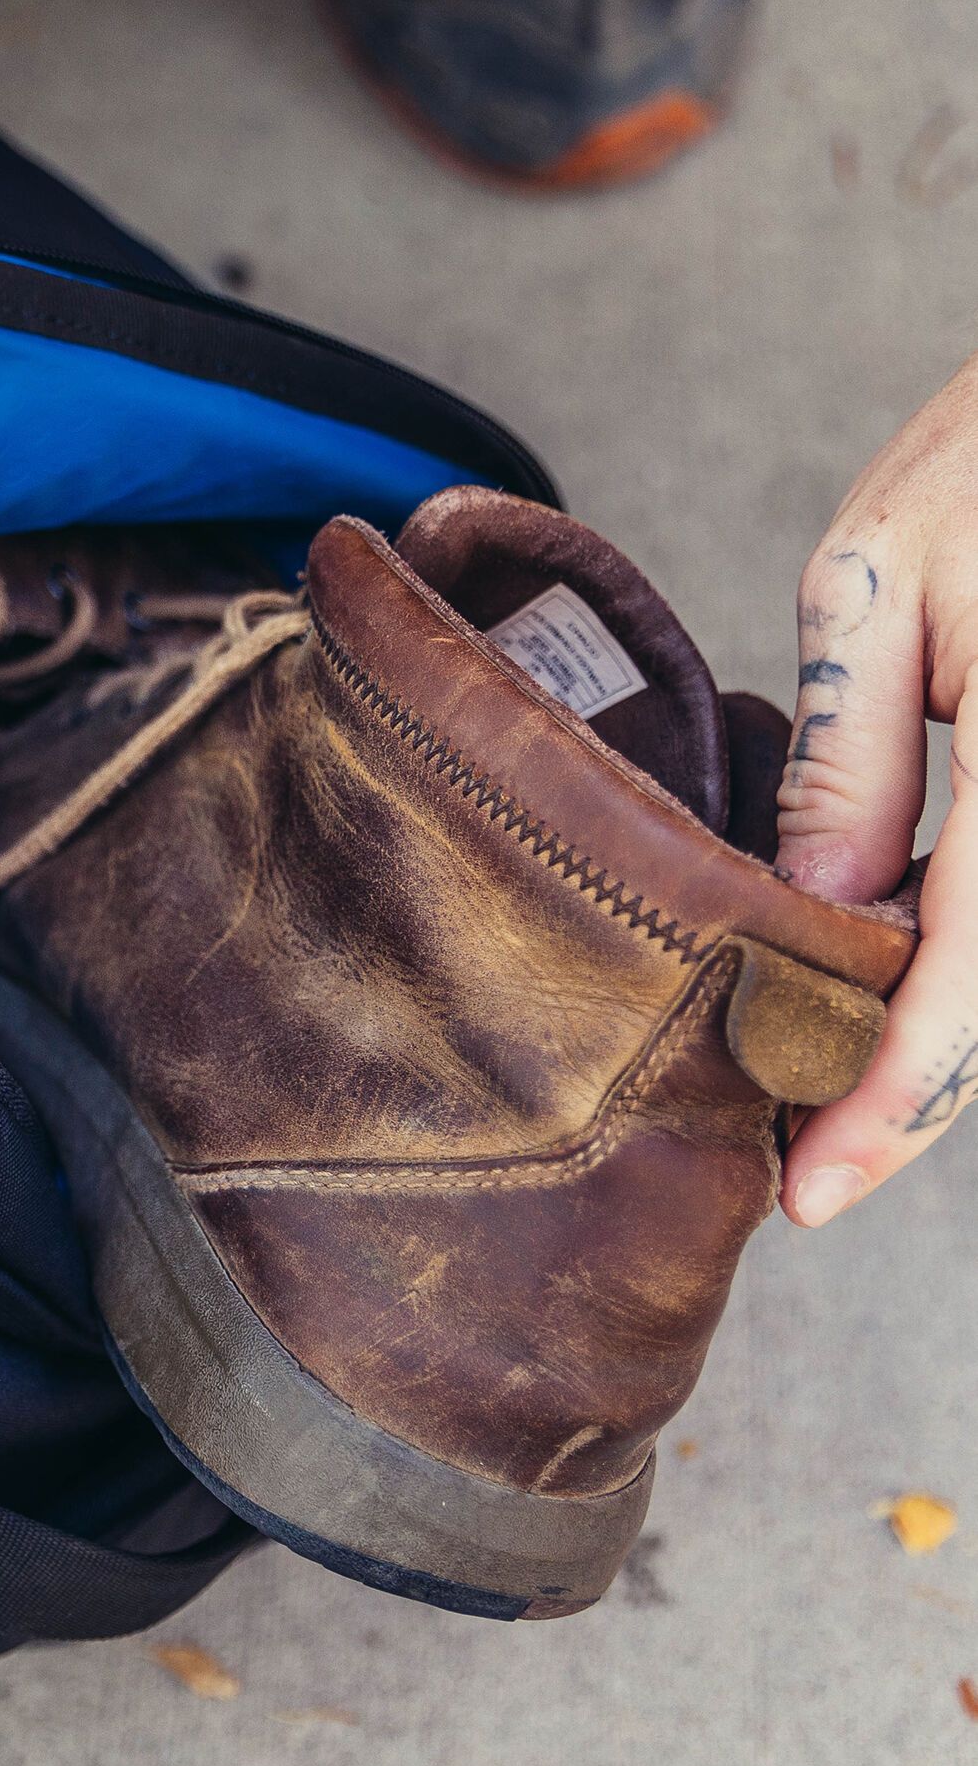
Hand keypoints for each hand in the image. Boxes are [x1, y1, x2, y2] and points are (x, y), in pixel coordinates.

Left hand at [775, 352, 977, 1223]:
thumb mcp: (881, 575)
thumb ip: (855, 751)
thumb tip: (814, 908)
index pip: (971, 979)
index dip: (890, 1101)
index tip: (811, 1190)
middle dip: (914, 1094)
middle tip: (804, 1160)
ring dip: (947, 1033)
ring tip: (827, 1087)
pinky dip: (971, 959)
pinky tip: (889, 972)